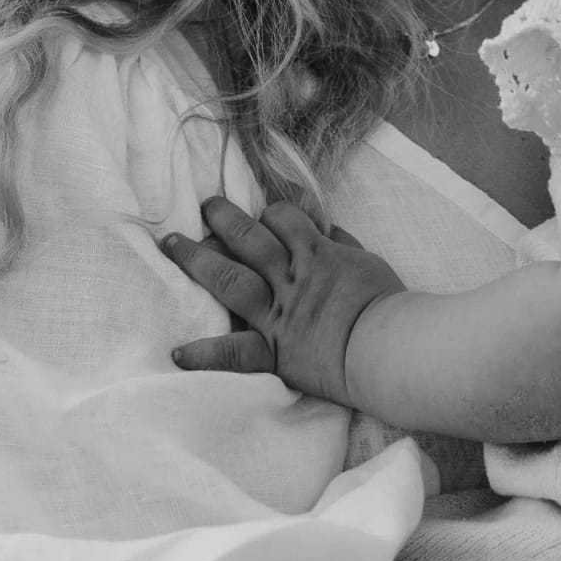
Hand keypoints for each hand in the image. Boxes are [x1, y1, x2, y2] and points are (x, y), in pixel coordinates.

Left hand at [161, 194, 405, 404]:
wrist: (389, 347)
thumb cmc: (386, 304)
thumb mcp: (368, 260)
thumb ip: (342, 241)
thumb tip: (325, 224)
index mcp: (316, 254)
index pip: (283, 219)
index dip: (269, 212)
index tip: (259, 212)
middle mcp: (290, 278)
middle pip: (249, 239)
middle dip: (223, 219)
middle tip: (204, 208)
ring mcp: (278, 314)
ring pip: (231, 280)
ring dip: (198, 261)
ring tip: (171, 244)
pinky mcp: (275, 351)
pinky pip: (235, 351)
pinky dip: (206, 353)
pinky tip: (178, 353)